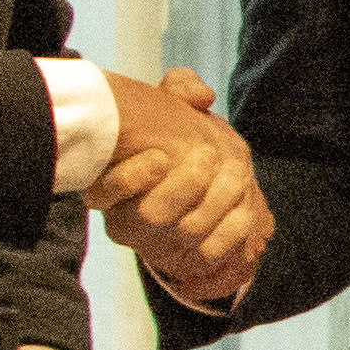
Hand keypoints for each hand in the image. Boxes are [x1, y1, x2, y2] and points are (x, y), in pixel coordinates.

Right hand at [100, 67, 267, 310]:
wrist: (204, 174)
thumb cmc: (177, 134)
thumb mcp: (171, 103)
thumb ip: (180, 89)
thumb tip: (200, 96)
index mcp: (107, 186)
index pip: (104, 193)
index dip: (130, 179)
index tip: (160, 156)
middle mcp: (124, 221)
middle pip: (151, 216)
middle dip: (185, 186)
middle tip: (209, 155)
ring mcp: (155, 245)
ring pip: (185, 233)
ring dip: (215, 202)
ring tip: (236, 172)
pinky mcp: (186, 260)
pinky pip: (208, 255)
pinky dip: (230, 231)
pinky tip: (245, 207)